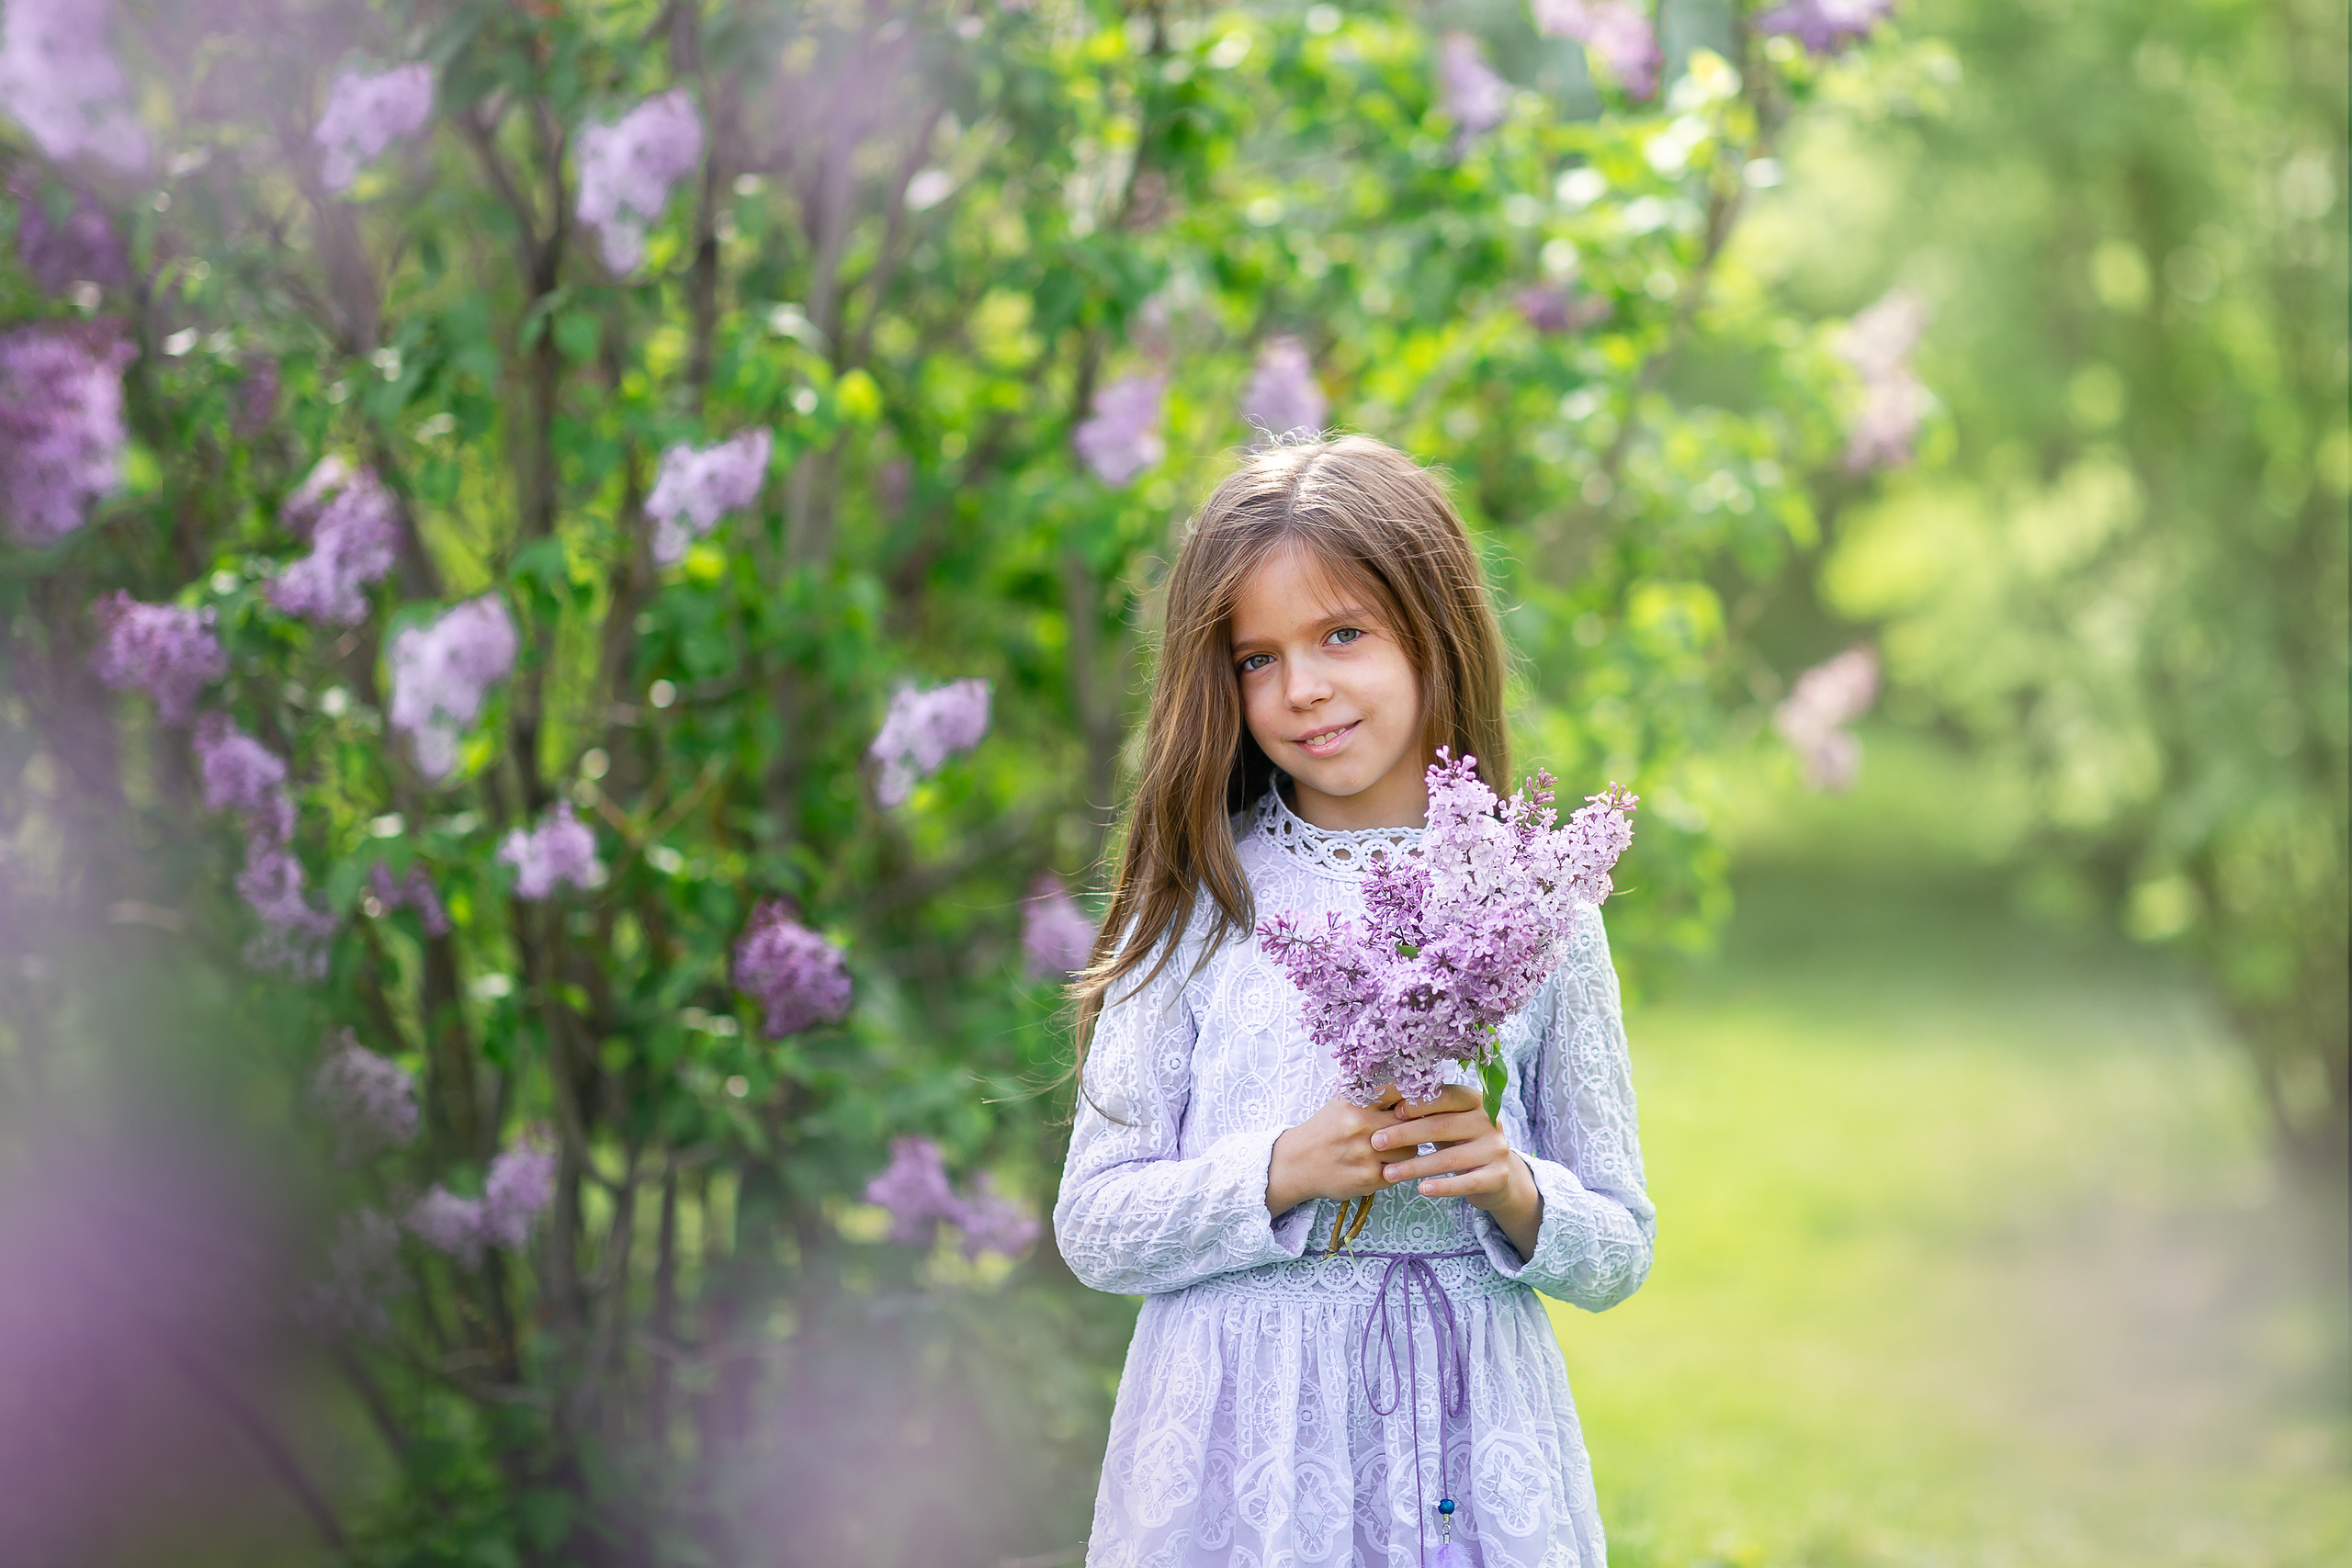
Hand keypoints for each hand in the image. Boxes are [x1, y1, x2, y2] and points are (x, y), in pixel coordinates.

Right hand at [1266, 1090, 1406, 1216]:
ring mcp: (1365, 1153)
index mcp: (1355, 1101)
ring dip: (1406, 1150)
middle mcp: (1360, 1124)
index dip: (1413, 1097)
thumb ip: (1372, 1093)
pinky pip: (1400, 1171)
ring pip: (1410, 1149)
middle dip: (1413, 1126)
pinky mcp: (1368, 1177)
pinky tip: (1382, 1164)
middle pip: (1411, 1122)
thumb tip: (1411, 1084)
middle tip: (1408, 1128)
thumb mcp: (1342, 1102)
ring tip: (1392, 1149)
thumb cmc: (1326, 1130)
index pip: (1400, 1091)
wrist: (1297, 1163)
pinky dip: (1395, 1169)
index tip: (1416, 1103)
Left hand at [1375, 1084, 1543, 1257]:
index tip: (1392, 1112)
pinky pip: (1465, 1183)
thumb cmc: (1459, 1141)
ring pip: (1449, 1158)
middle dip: (1405, 1134)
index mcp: (1475, 1100)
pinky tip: (1421, 1189)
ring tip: (1389, 1173)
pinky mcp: (1498, 1176)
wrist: (1496, 1175)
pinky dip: (1442, 1187)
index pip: (1445, 1097)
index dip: (1418, 1104)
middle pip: (1442, 1126)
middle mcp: (1489, 1121)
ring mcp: (1496, 1149)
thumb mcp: (1447, 1121)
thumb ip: (1426, 1111)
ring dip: (1415, 1166)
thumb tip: (1386, 1101)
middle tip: (1377, 1142)